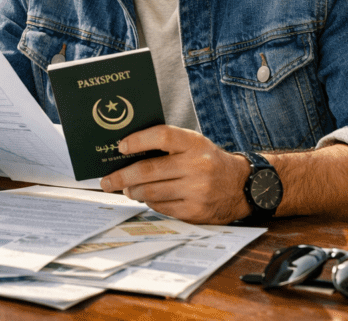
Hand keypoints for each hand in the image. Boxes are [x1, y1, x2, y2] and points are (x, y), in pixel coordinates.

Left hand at [99, 125, 250, 223]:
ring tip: (126, 189)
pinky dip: (149, 202)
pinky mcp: (195, 211)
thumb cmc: (208, 161)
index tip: (121, 146)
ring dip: (133, 191)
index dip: (138, 140)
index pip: (162, 136)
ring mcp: (197, 191)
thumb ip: (167, 144)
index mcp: (194, 144)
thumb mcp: (194, 144)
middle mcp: (197, 166)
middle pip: (149, 170)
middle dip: (122, 176)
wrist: (240, 186)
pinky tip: (145, 198)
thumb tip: (128, 151)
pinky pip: (162, 207)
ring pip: (152, 192)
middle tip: (107, 180)